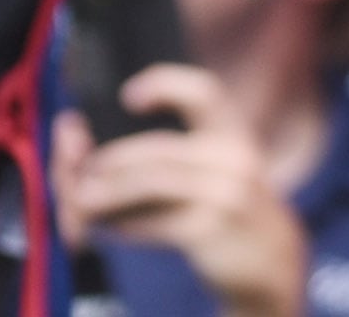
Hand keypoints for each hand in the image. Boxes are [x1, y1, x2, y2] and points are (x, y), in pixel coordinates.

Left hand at [54, 67, 305, 316]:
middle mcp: (235, 159)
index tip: (128, 97)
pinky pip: (154, 222)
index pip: (205, 92)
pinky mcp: (214, 232)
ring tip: (80, 198)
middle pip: (154, 149)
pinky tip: (104, 225)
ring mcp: (228, 196)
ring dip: (105, 191)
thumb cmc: (222, 207)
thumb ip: (161, 151)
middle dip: (106, 157)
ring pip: (149, 183)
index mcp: (232, 133)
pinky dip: (122, 222)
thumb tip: (74, 132)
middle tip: (77, 168)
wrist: (274, 264)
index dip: (164, 85)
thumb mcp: (213, 169)